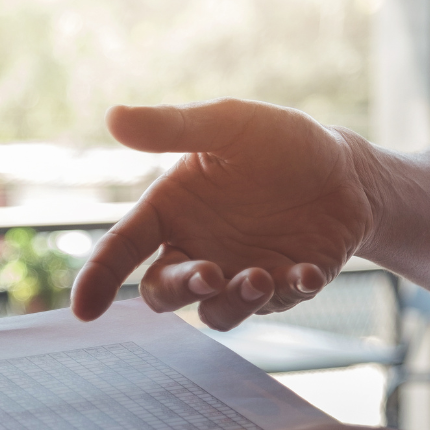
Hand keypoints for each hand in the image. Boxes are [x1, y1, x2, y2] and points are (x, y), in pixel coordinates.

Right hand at [70, 99, 382, 330]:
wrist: (346, 169)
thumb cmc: (278, 143)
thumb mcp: (228, 125)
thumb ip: (173, 128)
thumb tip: (113, 117)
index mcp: (172, 212)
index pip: (123, 247)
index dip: (99, 278)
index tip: (84, 309)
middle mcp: (197, 250)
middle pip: (162, 291)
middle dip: (179, 290)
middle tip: (209, 274)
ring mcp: (238, 275)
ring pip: (215, 312)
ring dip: (233, 301)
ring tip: (261, 276)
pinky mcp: (283, 289)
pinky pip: (277, 305)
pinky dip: (289, 293)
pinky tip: (304, 273)